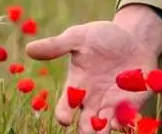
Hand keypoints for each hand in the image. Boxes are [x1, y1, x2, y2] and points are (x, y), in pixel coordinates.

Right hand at [25, 6, 161, 132]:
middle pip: (86, 126)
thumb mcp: (79, 37)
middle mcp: (93, 101)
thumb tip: (29, 49)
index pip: (64, 109)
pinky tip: (124, 119)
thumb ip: (57, 45)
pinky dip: (126, 120)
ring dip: (106, 129)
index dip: (63, 115)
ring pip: (106, 127)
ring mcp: (113, 104)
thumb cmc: (101, 38)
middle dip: (88, 130)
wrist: (133, 36)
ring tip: (107, 125)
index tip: (65, 118)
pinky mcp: (132, 102)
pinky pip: (128, 117)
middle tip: (90, 128)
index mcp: (76, 88)